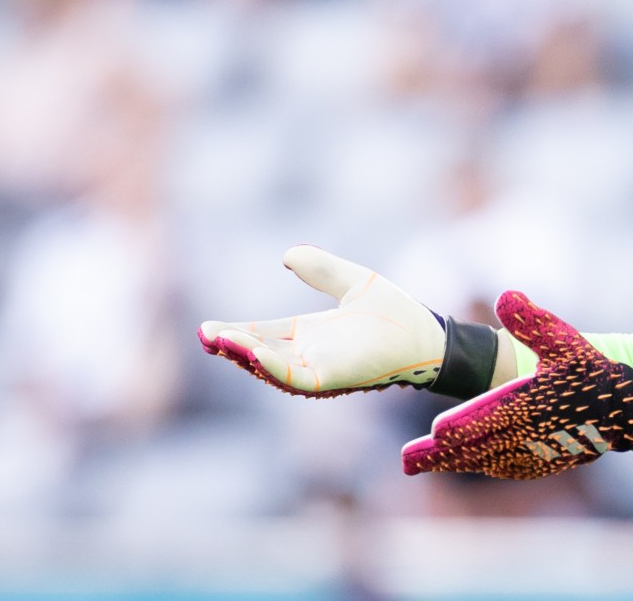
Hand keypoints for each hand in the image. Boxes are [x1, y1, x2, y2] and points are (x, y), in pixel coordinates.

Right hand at [198, 245, 497, 398]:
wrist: (427, 335)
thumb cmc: (394, 313)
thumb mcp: (353, 281)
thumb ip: (322, 269)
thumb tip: (288, 254)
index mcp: (309, 335)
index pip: (263, 335)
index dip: (237, 332)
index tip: (208, 329)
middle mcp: (310, 356)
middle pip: (260, 354)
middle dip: (232, 348)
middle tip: (204, 335)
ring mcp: (320, 370)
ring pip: (272, 368)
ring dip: (246, 356)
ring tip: (220, 340)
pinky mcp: (334, 379)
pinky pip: (297, 378)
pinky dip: (273, 367)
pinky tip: (254, 352)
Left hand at [402, 290, 632, 478]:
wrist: (629, 408)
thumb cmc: (593, 370)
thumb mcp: (565, 339)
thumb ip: (532, 320)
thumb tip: (504, 295)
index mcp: (533, 404)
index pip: (491, 417)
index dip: (463, 426)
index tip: (436, 433)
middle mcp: (531, 433)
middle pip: (480, 447)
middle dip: (441, 455)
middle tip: (407, 461)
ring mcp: (539, 452)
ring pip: (490, 461)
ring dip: (457, 463)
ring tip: (425, 462)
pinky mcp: (548, 461)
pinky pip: (511, 469)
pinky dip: (487, 467)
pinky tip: (475, 464)